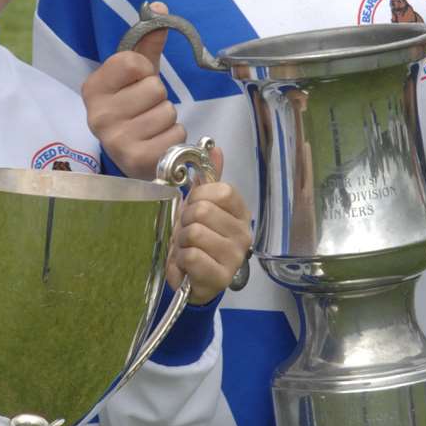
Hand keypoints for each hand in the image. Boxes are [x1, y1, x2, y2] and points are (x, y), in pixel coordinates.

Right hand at [83, 0, 186, 179]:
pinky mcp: (136, 160)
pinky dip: (174, 137)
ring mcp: (115, 140)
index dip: (144, 69)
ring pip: (167, 111)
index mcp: (92, 89)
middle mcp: (97, 116)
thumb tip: (157, 6)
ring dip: (167, 118)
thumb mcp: (136, 74)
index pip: (132, 62)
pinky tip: (158, 143)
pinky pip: (175, 134)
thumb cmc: (134, 108)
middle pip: (154, 87)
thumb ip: (146, 40)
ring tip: (152, 127)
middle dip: (158, 97)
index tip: (137, 81)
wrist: (133, 153)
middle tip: (145, 109)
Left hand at [167, 147, 252, 304]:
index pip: (222, 190)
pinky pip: (191, 256)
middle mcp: (244, 234)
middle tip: (185, 233)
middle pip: (203, 210)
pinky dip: (181, 260)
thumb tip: (214, 148)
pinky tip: (186, 265)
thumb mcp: (199, 205)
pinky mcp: (221, 278)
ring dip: (180, 242)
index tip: (192, 207)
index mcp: (240, 212)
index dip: (199, 196)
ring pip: (194, 233)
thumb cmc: (196, 239)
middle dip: (184, 221)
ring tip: (186, 249)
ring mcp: (235, 257)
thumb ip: (207, 178)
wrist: (192, 278)